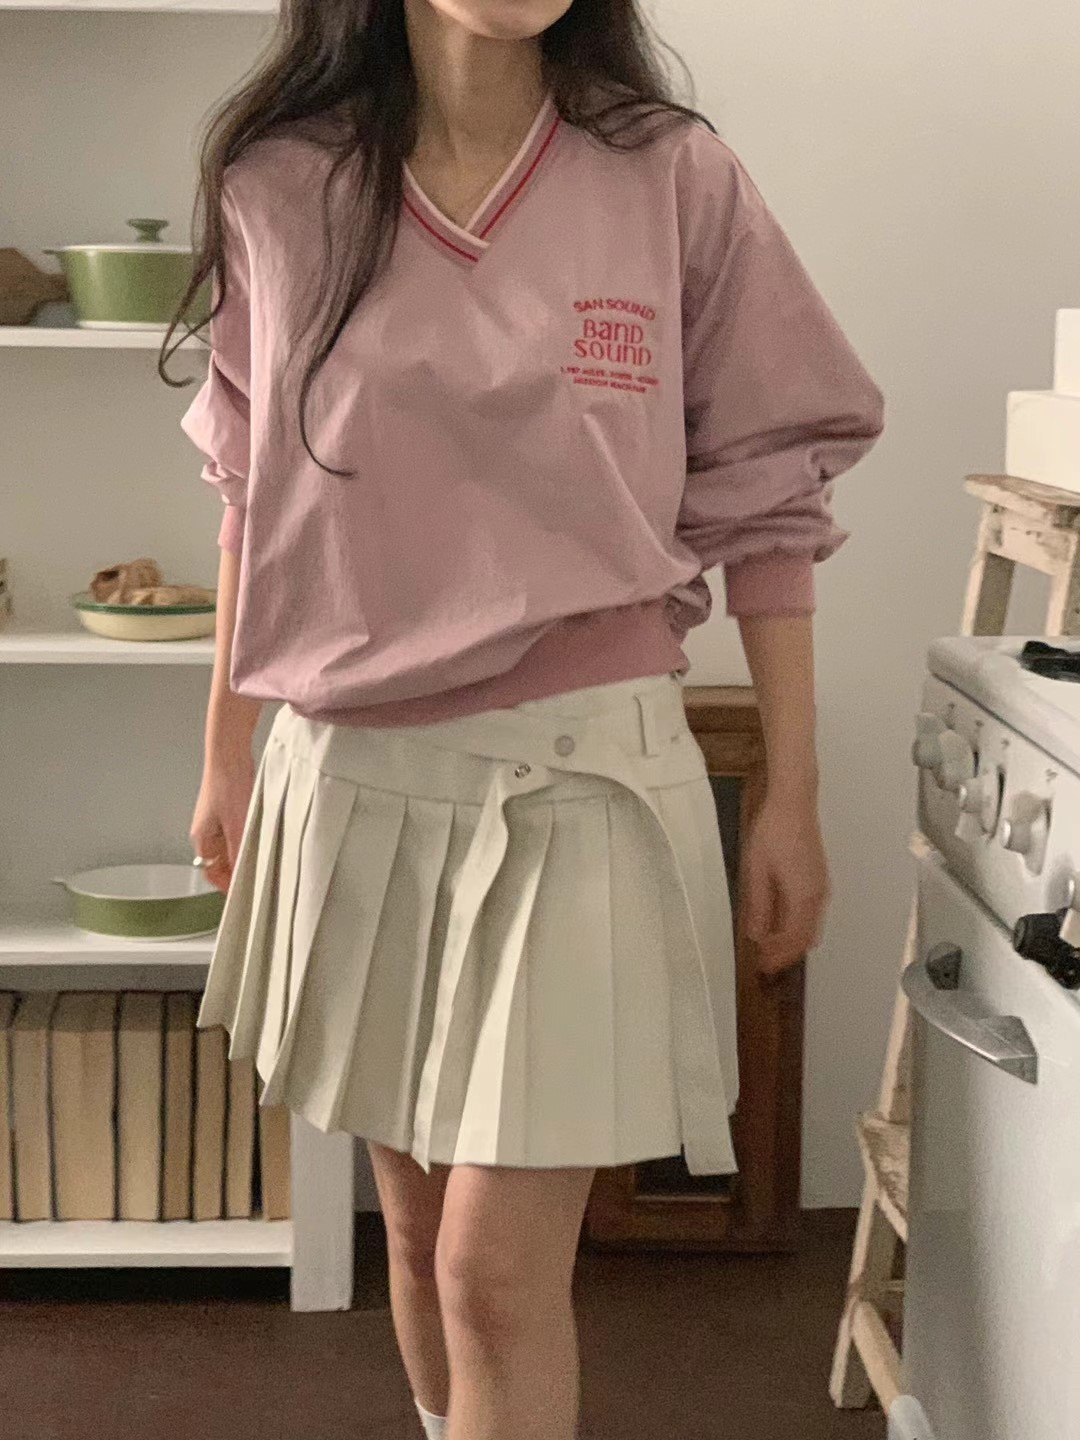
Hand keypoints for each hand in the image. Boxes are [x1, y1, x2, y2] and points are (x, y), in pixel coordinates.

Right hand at [189, 750, 254, 894]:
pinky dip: (248, 838)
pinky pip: (237, 831)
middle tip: (259, 878)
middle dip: (239, 870)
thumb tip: (243, 878)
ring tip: (263, 858)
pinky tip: (262, 835)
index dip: (228, 886)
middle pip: (222, 861)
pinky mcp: (227, 809)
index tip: (246, 894)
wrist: (230, 755)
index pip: (213, 873)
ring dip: (245, 853)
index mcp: (202, 840)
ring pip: (231, 846)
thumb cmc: (228, 787)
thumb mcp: (238, 827)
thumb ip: (239, 854)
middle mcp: (206, 832)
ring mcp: (216, 820)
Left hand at [741, 789, 830, 975]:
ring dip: (792, 940)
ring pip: (811, 927)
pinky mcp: (819, 879)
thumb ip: (759, 908)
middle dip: (786, 953)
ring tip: (768, 945)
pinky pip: (812, 914)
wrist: (794, 802)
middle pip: (806, 938)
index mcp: (803, 897)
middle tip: (763, 961)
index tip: (762, 968)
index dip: (779, 958)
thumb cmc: (772, 834)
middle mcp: (818, 896)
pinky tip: (779, 922)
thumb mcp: (757, 872)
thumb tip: (757, 937)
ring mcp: (822, 887)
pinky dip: (797, 926)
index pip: (794, 941)